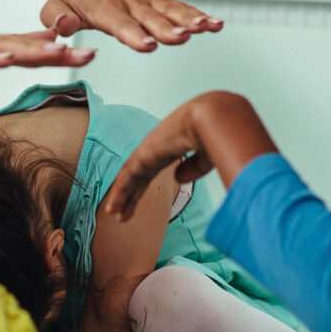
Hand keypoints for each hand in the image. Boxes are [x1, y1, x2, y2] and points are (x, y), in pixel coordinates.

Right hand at [0, 0, 95, 77]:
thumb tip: (30, 49)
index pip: (29, 48)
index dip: (60, 52)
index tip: (92, 53)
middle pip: (24, 49)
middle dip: (58, 53)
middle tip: (91, 54)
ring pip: (0, 51)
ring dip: (30, 51)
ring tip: (58, 52)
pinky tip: (6, 56)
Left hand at [4, 0, 220, 52]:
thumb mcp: (53, 5)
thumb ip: (57, 18)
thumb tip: (62, 28)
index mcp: (104, 9)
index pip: (121, 25)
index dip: (134, 35)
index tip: (148, 45)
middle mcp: (128, 4)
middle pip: (151, 19)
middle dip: (168, 30)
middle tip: (184, 37)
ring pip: (170, 11)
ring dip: (191, 20)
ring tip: (210, 27)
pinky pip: (177, 7)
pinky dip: (196, 14)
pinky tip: (215, 24)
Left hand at [103, 111, 219, 223]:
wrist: (215, 118)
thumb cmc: (218, 131)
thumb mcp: (205, 155)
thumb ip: (194, 167)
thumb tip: (179, 178)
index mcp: (171, 144)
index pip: (150, 168)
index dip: (141, 185)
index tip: (135, 202)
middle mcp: (157, 146)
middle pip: (138, 174)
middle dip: (129, 194)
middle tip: (121, 214)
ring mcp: (149, 149)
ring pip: (130, 176)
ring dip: (121, 195)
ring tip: (113, 213)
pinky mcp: (145, 154)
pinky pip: (129, 177)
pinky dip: (120, 192)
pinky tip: (114, 207)